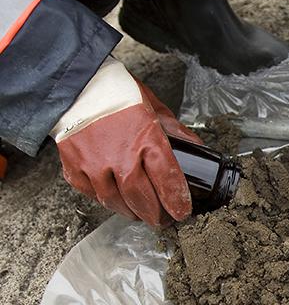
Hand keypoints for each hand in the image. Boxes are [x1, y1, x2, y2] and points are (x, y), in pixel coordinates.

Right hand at [50, 57, 201, 225]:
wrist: (76, 84)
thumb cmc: (118, 93)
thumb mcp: (155, 107)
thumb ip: (176, 131)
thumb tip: (197, 148)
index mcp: (147, 139)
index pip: (167, 180)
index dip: (176, 201)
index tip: (182, 212)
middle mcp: (121, 156)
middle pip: (143, 199)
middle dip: (156, 214)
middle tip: (164, 220)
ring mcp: (95, 164)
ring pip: (116, 202)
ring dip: (132, 212)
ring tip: (141, 213)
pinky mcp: (75, 168)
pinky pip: (93, 195)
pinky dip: (106, 200)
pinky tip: (116, 199)